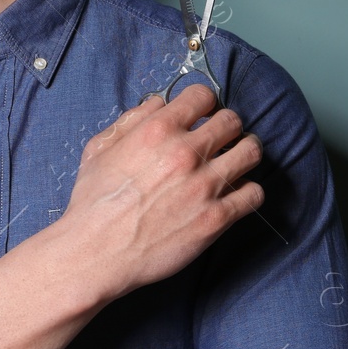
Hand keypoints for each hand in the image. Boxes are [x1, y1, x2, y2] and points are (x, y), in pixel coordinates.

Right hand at [57, 82, 262, 302]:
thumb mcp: (100, 149)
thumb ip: (131, 120)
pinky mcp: (217, 218)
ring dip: (244, 153)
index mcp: (158, 130)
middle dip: (227, 127)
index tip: (203, 114)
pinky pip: (254, 194)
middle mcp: (186, 153)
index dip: (204, 103)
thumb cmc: (93, 203)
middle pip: (232, 121)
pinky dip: (248, 192)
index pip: (203, 95)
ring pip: (251, 152)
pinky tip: (234, 195)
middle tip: (221, 140)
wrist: (96, 253)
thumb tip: (158, 103)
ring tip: (235, 162)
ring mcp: (205, 186)